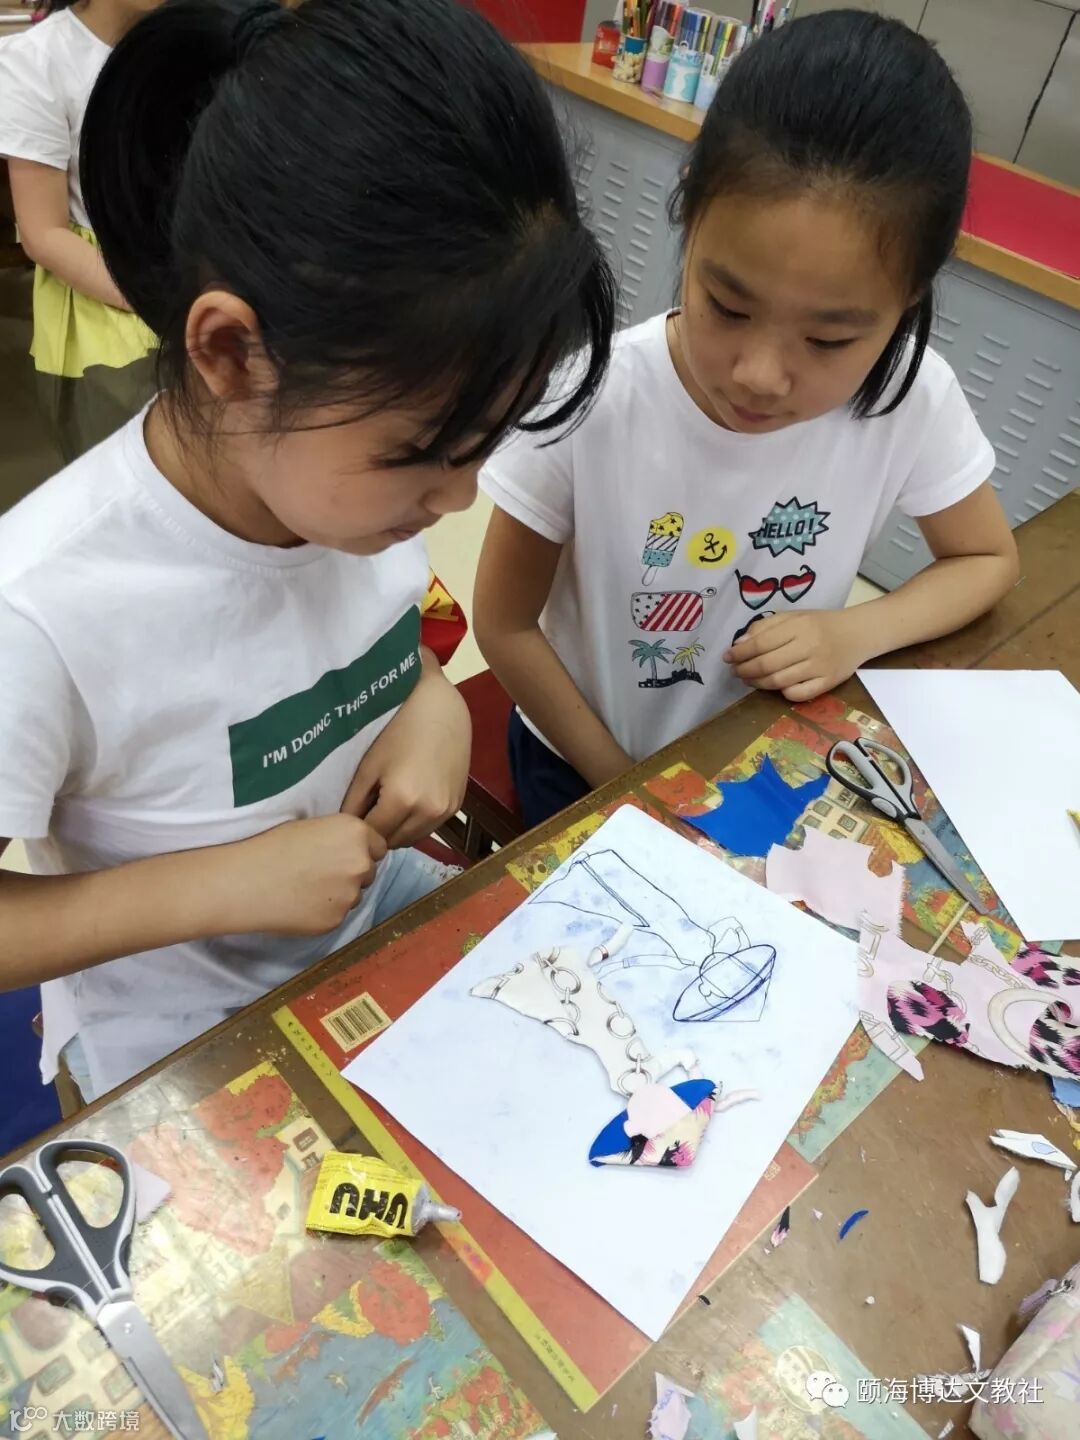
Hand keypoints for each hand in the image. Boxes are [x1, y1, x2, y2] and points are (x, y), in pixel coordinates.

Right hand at [221, 814, 386, 935]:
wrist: (247, 880)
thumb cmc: (273, 845)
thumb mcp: (314, 826)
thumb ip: (342, 839)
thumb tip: (354, 851)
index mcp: (357, 834)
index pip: (378, 845)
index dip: (361, 850)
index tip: (340, 854)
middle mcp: (361, 863)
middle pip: (369, 871)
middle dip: (352, 872)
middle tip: (321, 872)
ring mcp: (351, 895)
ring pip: (355, 895)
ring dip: (340, 893)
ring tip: (307, 888)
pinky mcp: (337, 920)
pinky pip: (338, 913)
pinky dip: (325, 910)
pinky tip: (301, 904)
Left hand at [341, 659, 469, 847]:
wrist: (440, 709)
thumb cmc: (397, 730)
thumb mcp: (368, 766)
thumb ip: (354, 803)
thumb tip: (344, 829)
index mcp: (403, 801)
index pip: (373, 836)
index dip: (359, 831)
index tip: (351, 821)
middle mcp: (428, 812)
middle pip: (394, 842)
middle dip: (378, 832)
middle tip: (368, 812)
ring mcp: (446, 811)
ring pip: (413, 838)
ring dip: (397, 830)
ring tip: (387, 807)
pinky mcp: (457, 806)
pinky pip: (429, 827)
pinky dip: (416, 822)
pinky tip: (409, 800)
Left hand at [724, 608, 869, 701]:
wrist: (858, 633)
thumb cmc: (820, 624)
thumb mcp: (793, 617)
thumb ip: (765, 627)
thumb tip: (738, 644)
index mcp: (799, 626)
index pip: (760, 643)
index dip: (739, 653)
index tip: (727, 657)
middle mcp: (809, 646)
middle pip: (766, 665)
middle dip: (744, 670)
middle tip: (735, 671)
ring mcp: (820, 667)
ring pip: (778, 682)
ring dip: (757, 683)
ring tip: (748, 679)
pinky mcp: (828, 683)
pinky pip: (798, 694)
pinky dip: (782, 692)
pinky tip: (777, 686)